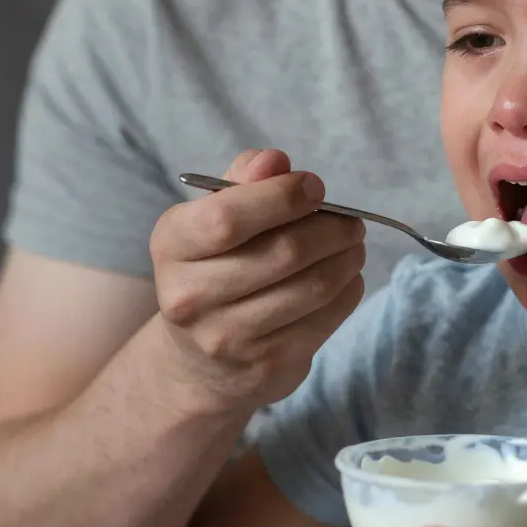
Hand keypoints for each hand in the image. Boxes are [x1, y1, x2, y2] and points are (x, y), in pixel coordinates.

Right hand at [148, 149, 365, 415]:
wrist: (198, 363)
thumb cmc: (214, 269)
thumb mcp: (211, 218)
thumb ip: (242, 182)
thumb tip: (275, 161)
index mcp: (172, 247)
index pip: (227, 218)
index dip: (282, 197)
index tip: (315, 187)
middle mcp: (191, 297)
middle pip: (284, 252)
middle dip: (332, 229)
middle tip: (351, 221)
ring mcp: (229, 338)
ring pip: (314, 286)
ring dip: (347, 258)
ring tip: (353, 245)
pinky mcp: (268, 365)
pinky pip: (327, 317)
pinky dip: (349, 290)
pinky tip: (346, 278)